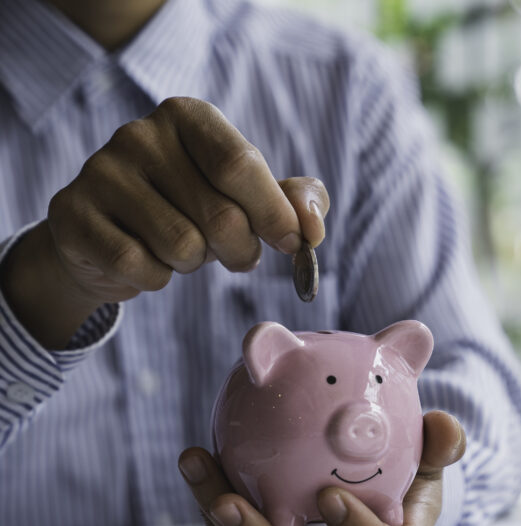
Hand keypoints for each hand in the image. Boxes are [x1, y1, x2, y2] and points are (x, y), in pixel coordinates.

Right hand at [1, 96, 329, 348]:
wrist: (110, 238)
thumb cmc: (195, 210)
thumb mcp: (252, 196)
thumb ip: (296, 201)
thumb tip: (312, 228)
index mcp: (188, 116)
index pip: (241, 164)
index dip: (274, 214)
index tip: (294, 243)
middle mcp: (139, 134)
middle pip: (220, 214)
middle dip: (242, 250)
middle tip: (237, 253)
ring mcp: (100, 172)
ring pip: (182, 246)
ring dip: (195, 264)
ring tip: (183, 249)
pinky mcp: (73, 215)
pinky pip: (141, 267)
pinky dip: (156, 278)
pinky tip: (147, 260)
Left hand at [177, 411, 466, 525]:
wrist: (374, 490)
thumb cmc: (407, 474)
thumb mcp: (431, 457)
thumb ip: (442, 443)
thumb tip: (444, 426)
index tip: (332, 496)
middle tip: (230, 503)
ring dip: (221, 520)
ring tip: (199, 464)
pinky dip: (212, 502)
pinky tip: (201, 459)